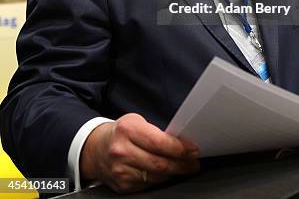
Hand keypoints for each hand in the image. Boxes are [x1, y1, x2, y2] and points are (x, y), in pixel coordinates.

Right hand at [79, 113, 199, 192]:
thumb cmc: (121, 132)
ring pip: (155, 177)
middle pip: (159, 163)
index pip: (159, 142)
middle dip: (181, 164)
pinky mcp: (122, 185)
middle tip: (194, 162)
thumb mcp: (136, 122)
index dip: (179, 148)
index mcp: (127, 130)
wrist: (95, 148)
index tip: (193, 150)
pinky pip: (148, 185)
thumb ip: (155, 132)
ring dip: (174, 173)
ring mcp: (121, 171)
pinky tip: (167, 174)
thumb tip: (181, 143)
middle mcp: (122, 151)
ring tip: (185, 167)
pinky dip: (160, 179)